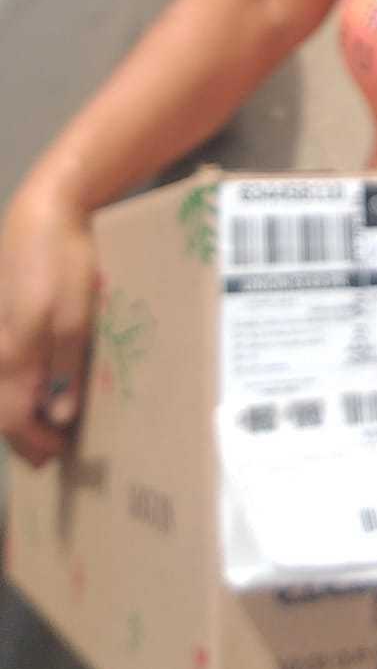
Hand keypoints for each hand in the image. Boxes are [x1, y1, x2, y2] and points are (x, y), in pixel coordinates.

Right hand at [0, 186, 96, 465]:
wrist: (45, 213)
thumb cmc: (65, 262)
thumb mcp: (77, 315)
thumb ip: (66, 367)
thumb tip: (59, 417)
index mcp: (14, 355)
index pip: (15, 422)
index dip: (37, 444)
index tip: (62, 455)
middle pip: (1, 413)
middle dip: (24, 437)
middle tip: (52, 452)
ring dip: (16, 415)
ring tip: (45, 425)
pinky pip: (1, 368)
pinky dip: (13, 388)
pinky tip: (33, 386)